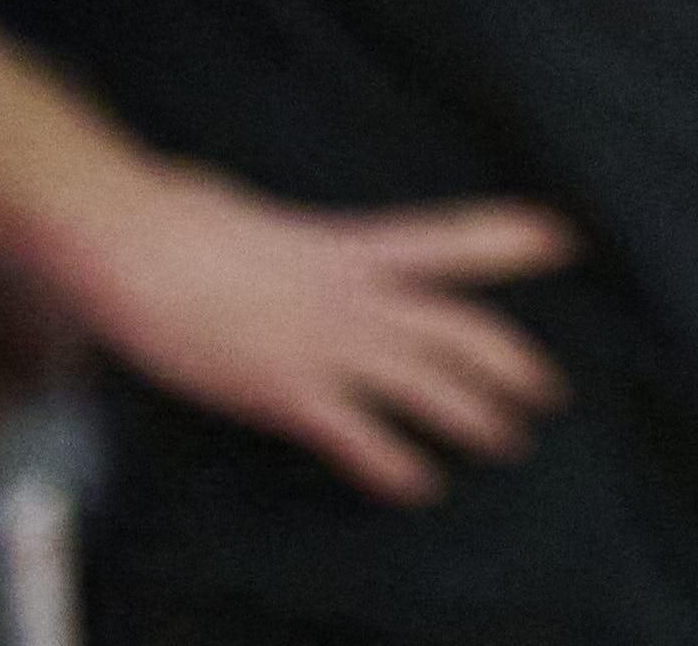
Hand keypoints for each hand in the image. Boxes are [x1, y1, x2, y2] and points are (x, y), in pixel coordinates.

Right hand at [62, 164, 573, 498]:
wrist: (137, 248)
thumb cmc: (180, 221)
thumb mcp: (247, 212)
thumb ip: (276, 235)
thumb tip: (247, 219)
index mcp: (346, 246)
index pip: (445, 238)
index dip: (506, 237)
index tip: (560, 237)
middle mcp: (350, 295)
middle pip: (454, 328)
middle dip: (509, 361)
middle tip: (547, 390)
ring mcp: (322, 344)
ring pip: (424, 383)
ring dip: (472, 415)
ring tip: (506, 440)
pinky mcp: (285, 391)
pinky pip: (356, 436)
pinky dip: (393, 463)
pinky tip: (419, 485)